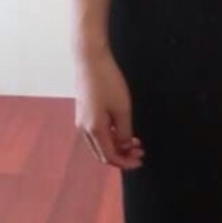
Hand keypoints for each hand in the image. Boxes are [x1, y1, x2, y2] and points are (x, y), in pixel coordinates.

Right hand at [74, 45, 143, 170]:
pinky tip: (122, 131)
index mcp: (94, 130)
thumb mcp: (122, 109)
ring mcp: (81, 121)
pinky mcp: (83, 113)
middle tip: (140, 152)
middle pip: (103, 153)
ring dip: (116, 146)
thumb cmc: (107, 81)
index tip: (140, 160)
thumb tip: (125, 147)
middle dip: (122, 156)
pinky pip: (96, 133)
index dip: (126, 162)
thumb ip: (124, 132)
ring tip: (134, 142)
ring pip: (99, 144)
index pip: (110, 156)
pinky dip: (110, 137)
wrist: (90, 60)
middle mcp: (84, 129)